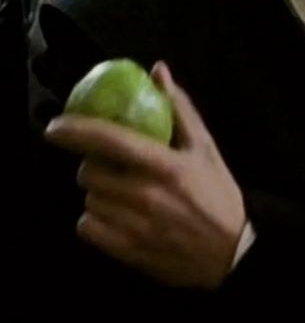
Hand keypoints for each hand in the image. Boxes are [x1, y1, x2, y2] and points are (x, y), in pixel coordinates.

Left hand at [45, 62, 245, 289]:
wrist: (233, 252)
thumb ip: (180, 108)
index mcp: (166, 166)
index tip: (55, 127)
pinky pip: (87, 228)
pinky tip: (115, 217)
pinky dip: (94, 222)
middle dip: (93, 165)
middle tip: (111, 167)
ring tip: (119, 194)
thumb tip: (157, 70)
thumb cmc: (218, 195)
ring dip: (97, 194)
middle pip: (89, 172)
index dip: (76, 130)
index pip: (109, 140)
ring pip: (88, 200)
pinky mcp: (128, 250)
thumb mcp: (205, 148)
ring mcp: (135, 226)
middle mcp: (146, 195)